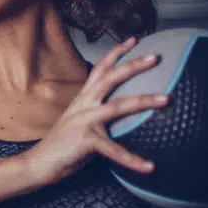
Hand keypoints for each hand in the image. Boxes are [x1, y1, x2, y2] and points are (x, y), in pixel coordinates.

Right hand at [22, 36, 169, 186]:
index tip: (134, 40)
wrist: (41, 162)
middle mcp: (84, 105)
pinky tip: (149, 167)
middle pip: (110, 78)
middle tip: (155, 57)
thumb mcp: (80, 120)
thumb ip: (97, 111)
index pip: (100, 69)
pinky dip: (132, 159)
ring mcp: (84, 121)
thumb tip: (121, 109)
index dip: (116, 53)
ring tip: (166, 99)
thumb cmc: (64, 143)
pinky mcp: (86, 140)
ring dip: (143, 101)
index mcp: (83, 98)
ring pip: (117, 106)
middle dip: (132, 65)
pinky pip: (114, 150)